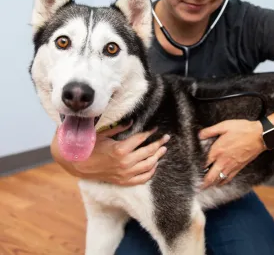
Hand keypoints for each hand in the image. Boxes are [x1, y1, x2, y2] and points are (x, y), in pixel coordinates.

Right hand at [51, 122, 169, 185]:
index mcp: (120, 149)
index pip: (141, 139)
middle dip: (159, 143)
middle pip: (148, 152)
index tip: (156, 128)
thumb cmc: (90, 147)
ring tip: (163, 150)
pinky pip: (142, 179)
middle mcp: (125, 163)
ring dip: (158, 157)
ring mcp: (125, 174)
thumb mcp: (103, 134)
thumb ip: (119, 128)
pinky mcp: (123, 181)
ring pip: (148, 166)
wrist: (78, 165)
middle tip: (166, 138)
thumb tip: (132, 122)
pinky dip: (151, 172)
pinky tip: (154, 165)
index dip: (150, 133)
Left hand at [198, 120, 264, 188]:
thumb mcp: (224, 125)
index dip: (197, 169)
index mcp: (218, 150)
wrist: (260, 135)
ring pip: (219, 180)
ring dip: (211, 184)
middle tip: (197, 187)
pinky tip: (219, 183)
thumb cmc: (242, 129)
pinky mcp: (239, 168)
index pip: (204, 163)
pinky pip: (229, 179)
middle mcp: (223, 160)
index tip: (192, 172)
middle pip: (210, 176)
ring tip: (205, 187)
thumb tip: (199, 135)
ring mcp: (232, 166)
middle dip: (203, 183)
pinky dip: (223, 183)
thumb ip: (210, 131)